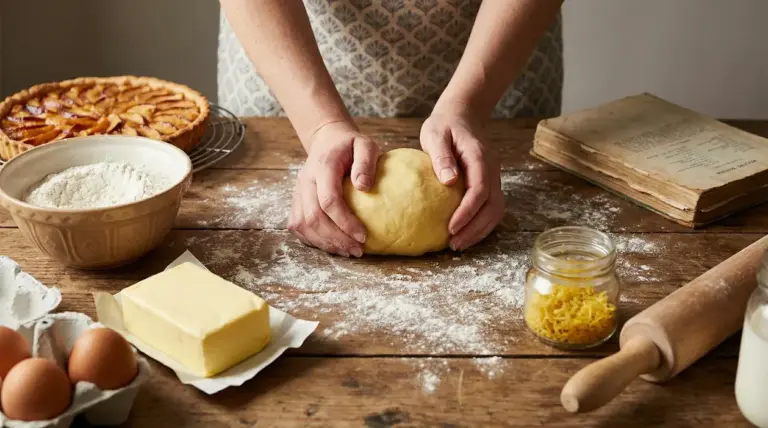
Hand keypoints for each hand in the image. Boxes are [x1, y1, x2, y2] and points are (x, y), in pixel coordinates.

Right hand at [288, 121, 378, 256]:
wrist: (326, 140)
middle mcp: (306, 180)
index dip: (345, 222)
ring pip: (303, 225)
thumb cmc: (349, 145)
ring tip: (348, 251)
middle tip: (358, 250)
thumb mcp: (365, 144)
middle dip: (336, 239)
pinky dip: (313, 240)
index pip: (328, 200)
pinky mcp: (296, 200)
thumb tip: (364, 187)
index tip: (363, 236)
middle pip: (313, 217)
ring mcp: (298, 191)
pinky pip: (298, 226)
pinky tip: (332, 245)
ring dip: (325, 243)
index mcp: (323, 167)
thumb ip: (366, 161)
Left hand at [419, 111, 504, 250]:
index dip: (467, 212)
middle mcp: (492, 169)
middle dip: (475, 228)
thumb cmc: (445, 124)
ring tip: (458, 244)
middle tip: (454, 244)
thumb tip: (449, 181)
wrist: (462, 114)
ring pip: (496, 210)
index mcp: (479, 157)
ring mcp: (493, 177)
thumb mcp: (435, 133)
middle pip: (492, 205)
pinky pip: (491, 208)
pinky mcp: (489, 183)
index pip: (479, 189)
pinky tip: (465, 233)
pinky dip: (481, 224)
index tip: (451, 228)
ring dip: (480, 230)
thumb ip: (441, 155)